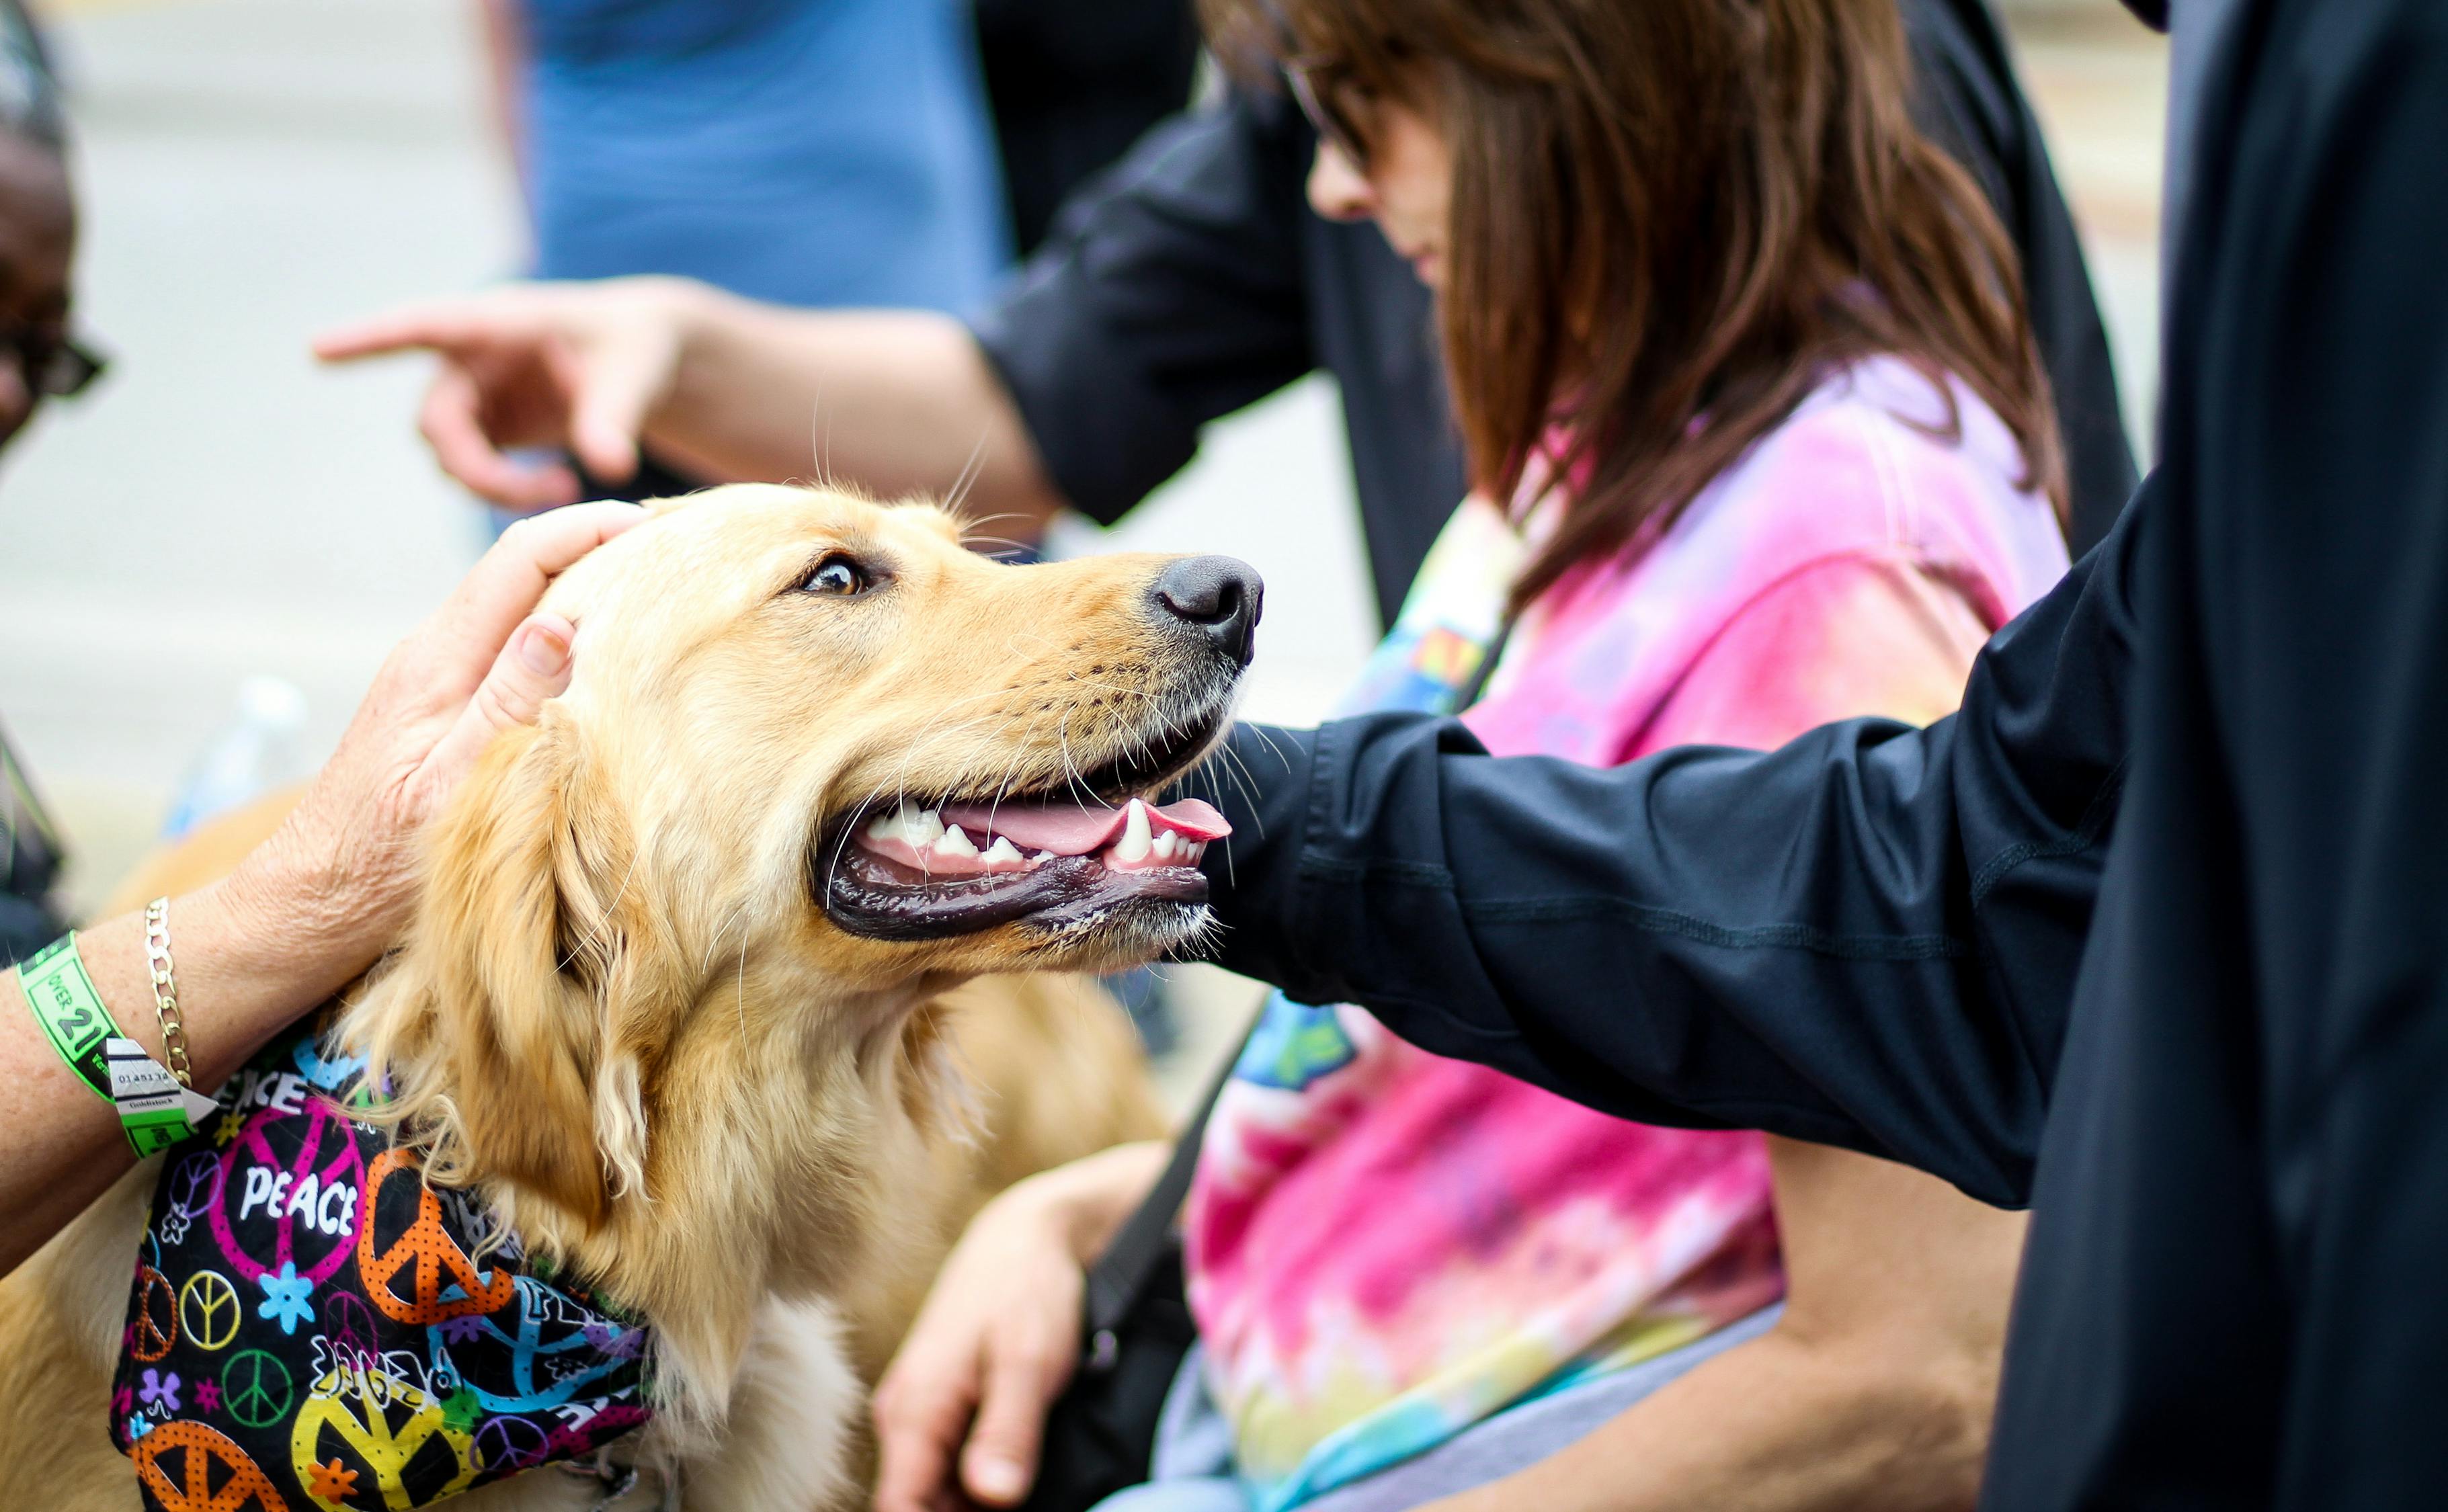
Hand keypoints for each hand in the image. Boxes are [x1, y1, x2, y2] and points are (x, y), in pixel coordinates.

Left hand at [222, 501, 646, 979]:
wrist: (311, 905)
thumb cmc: (377, 863)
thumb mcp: (450, 787)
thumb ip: (504, 706)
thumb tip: (559, 624)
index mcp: (436, 660)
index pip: (517, 558)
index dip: (588, 527)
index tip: (655, 525)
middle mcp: (433, 654)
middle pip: (521, 570)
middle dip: (596, 546)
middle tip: (675, 551)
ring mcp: (435, 680)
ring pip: (518, 608)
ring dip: (583, 589)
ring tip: (654, 594)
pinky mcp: (443, 709)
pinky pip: (511, 648)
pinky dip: (564, 634)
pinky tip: (602, 658)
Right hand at [314, 278, 698, 509]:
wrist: (645, 361)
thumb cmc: (637, 347)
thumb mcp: (635, 373)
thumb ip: (615, 418)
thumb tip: (611, 470)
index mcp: (498, 322)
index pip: (425, 326)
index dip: (371, 339)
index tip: (317, 349)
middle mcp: (472, 358)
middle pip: (438, 422)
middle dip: (477, 468)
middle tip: (550, 493)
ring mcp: (475, 395)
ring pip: (450, 453)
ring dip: (496, 483)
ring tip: (565, 488)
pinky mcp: (488, 428)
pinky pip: (473, 468)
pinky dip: (506, 489)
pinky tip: (557, 487)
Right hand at [873, 1144, 1167, 1511]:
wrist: (1027, 1235)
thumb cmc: (1027, 1289)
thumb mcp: (1027, 1360)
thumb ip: (1008, 1430)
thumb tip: (992, 1498)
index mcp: (913, 1412)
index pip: (900, 1509)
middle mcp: (905, 1419)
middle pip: (918, 1506)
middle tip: (1023, 1506)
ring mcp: (924, 1415)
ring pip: (937, 1490)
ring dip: (973, 1508)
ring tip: (1026, 1495)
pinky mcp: (947, 1410)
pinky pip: (951, 1467)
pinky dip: (980, 1486)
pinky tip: (1016, 1482)